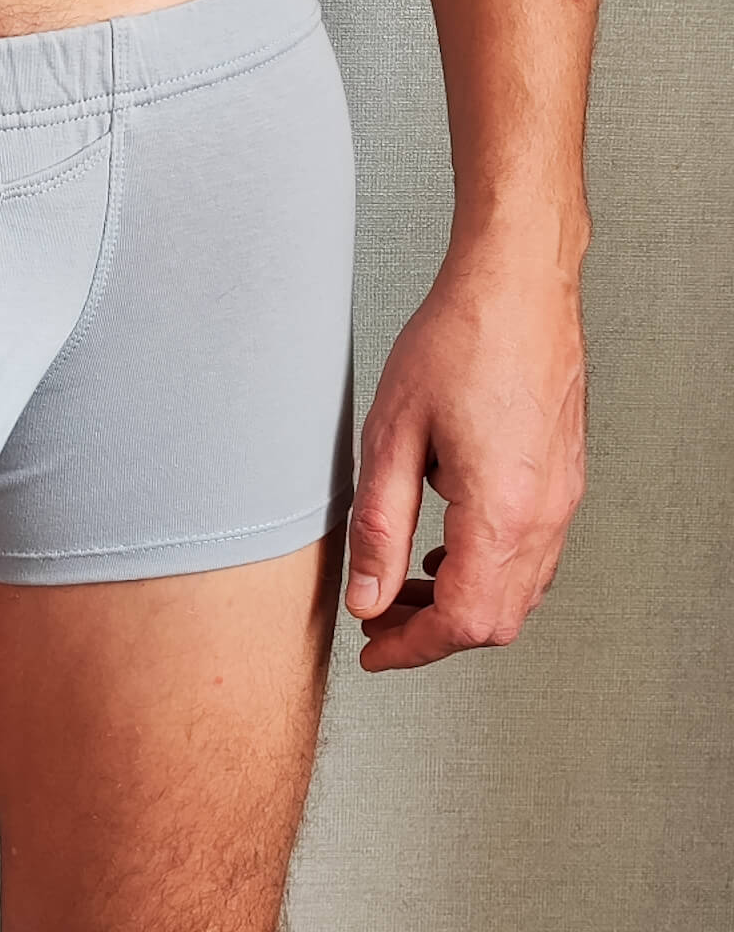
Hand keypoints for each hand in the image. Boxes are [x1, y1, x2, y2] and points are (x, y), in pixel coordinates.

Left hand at [344, 238, 586, 670]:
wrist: (516, 283)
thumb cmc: (458, 340)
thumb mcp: (390, 437)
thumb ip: (379, 527)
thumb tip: (367, 595)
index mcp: (502, 511)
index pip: (462, 622)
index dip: (410, 648)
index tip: (372, 649)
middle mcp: (545, 513)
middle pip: (497, 619)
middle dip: (433, 633)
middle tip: (378, 616)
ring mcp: (563, 497)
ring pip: (521, 591)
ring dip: (461, 602)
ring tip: (403, 581)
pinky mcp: (565, 477)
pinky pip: (535, 553)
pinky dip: (489, 570)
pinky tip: (447, 543)